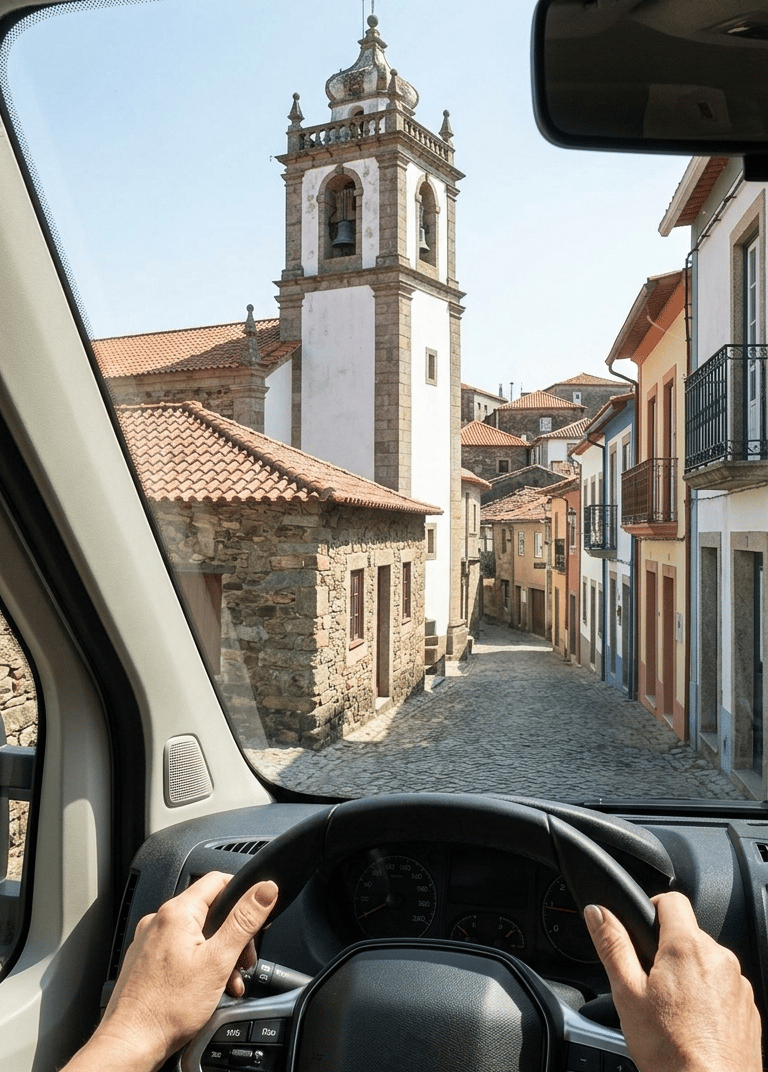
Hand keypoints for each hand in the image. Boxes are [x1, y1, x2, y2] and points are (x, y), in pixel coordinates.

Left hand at [63, 872, 277, 1071]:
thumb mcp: (218, 961)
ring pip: (195, 934)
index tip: (257, 914)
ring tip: (225, 982)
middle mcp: (158, 921)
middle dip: (232, 935)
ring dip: (217, 955)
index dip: (243, 894)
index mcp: (176, 912)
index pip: (218, 880)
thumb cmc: (167, 1008)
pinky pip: (179, 951)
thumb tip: (265, 889)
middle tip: (242, 962)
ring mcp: (149, 941)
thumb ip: (243, 921)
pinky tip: (205, 988)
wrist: (131, 1043)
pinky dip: (198, 964)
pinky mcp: (145, 961)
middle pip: (209, 911)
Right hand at [584, 891, 760, 1071]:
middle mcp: (720, 959)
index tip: (642, 932)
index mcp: (688, 948)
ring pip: (706, 962)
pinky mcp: (748, 1009)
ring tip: (670, 1011)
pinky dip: (707, 997)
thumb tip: (597, 912)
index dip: (652, 908)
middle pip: (688, 934)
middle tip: (649, 985)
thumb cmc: (670, 1051)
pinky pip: (723, 988)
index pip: (672, 900)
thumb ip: (612, 945)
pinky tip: (692, 1024)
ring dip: (688, 974)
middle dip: (666, 951)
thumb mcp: (627, 993)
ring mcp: (739, 985)